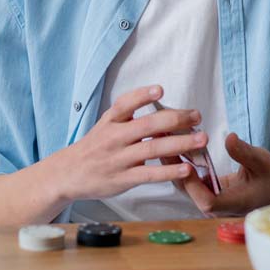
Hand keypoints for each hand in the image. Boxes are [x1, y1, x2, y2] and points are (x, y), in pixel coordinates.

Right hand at [52, 85, 205, 201]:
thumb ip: (129, 117)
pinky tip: (186, 169)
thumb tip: (164, 111)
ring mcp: (119, 159)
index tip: (160, 90)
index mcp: (110, 121)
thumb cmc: (94, 147)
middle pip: (147, 125)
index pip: (124, 104)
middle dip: (175, 119)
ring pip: (153, 149)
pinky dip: (169, 171)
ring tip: (201, 140)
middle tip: (196, 117)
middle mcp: (114, 138)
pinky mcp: (123, 179)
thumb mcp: (105, 125)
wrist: (68, 173)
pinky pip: (149, 175)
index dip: (142, 96)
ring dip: (180, 144)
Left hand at [163, 132, 269, 215]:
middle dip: (174, 167)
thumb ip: (245, 152)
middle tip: (164, 142)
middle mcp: (214, 207)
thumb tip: (230, 138)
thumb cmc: (268, 178)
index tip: (187, 164)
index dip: (194, 184)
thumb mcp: (262, 162)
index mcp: (231, 204)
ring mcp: (206, 201)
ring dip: (173, 162)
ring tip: (162, 139)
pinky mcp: (202, 192)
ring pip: (183, 184)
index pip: (207, 201)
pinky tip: (172, 143)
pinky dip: (179, 162)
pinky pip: (186, 179)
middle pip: (188, 191)